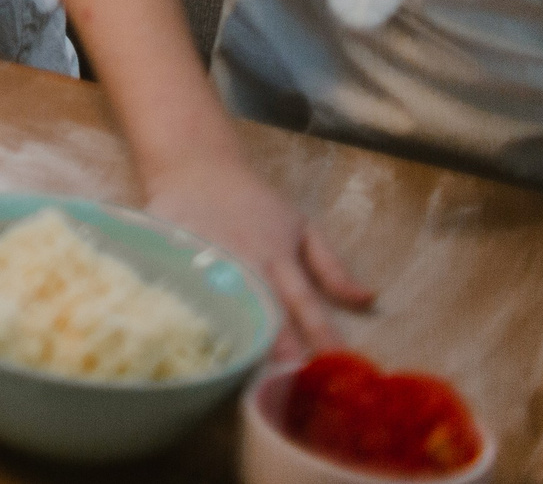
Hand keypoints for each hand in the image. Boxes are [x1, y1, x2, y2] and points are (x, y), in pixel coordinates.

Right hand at [144, 154, 371, 353]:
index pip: (305, 303)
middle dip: (277, 343)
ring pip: (221, 299)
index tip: (335, 365)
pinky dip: (182, 305)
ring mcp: (207, 256)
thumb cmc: (251, 200)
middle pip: (263, 306)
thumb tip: (369, 300)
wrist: (196, 163)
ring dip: (233, 330)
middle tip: (288, 379)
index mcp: (279, 255)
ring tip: (242, 366)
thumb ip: (332, 268)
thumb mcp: (301, 226)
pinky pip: (177, 284)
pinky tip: (183, 330)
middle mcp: (246, 259)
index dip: (321, 334)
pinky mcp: (173, 250)